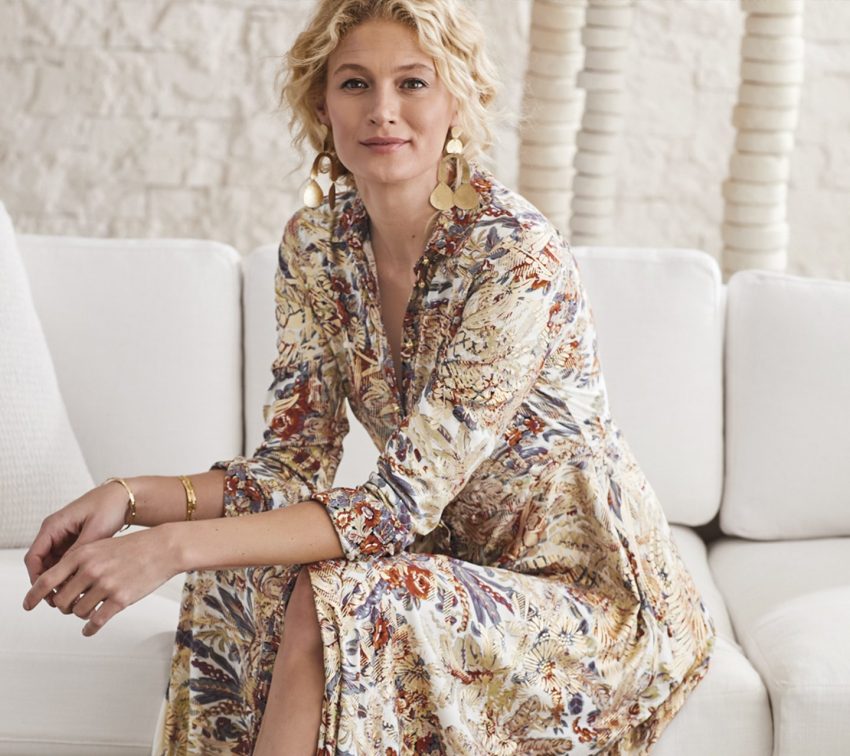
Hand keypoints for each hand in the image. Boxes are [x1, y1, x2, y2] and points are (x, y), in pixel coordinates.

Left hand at [21, 526, 179, 635]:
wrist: (164, 548)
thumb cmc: (134, 547)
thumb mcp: (101, 546)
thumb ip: (79, 562)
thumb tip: (60, 585)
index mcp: (83, 554)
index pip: (47, 579)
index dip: (33, 595)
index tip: (28, 605)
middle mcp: (91, 569)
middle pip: (61, 601)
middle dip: (64, 607)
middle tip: (71, 606)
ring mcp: (106, 585)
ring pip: (78, 612)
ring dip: (80, 615)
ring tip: (89, 610)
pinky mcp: (121, 599)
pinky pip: (96, 621)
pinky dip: (89, 629)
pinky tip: (90, 629)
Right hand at [23, 481, 131, 605]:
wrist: (125, 497)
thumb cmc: (109, 506)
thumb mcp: (95, 530)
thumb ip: (80, 551)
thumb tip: (67, 574)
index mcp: (54, 525)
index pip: (34, 557)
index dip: (37, 578)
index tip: (45, 594)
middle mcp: (54, 531)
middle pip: (41, 564)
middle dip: (47, 583)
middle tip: (58, 601)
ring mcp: (63, 537)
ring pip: (52, 565)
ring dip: (59, 580)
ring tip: (70, 596)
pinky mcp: (74, 541)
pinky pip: (65, 562)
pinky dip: (69, 574)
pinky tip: (79, 585)